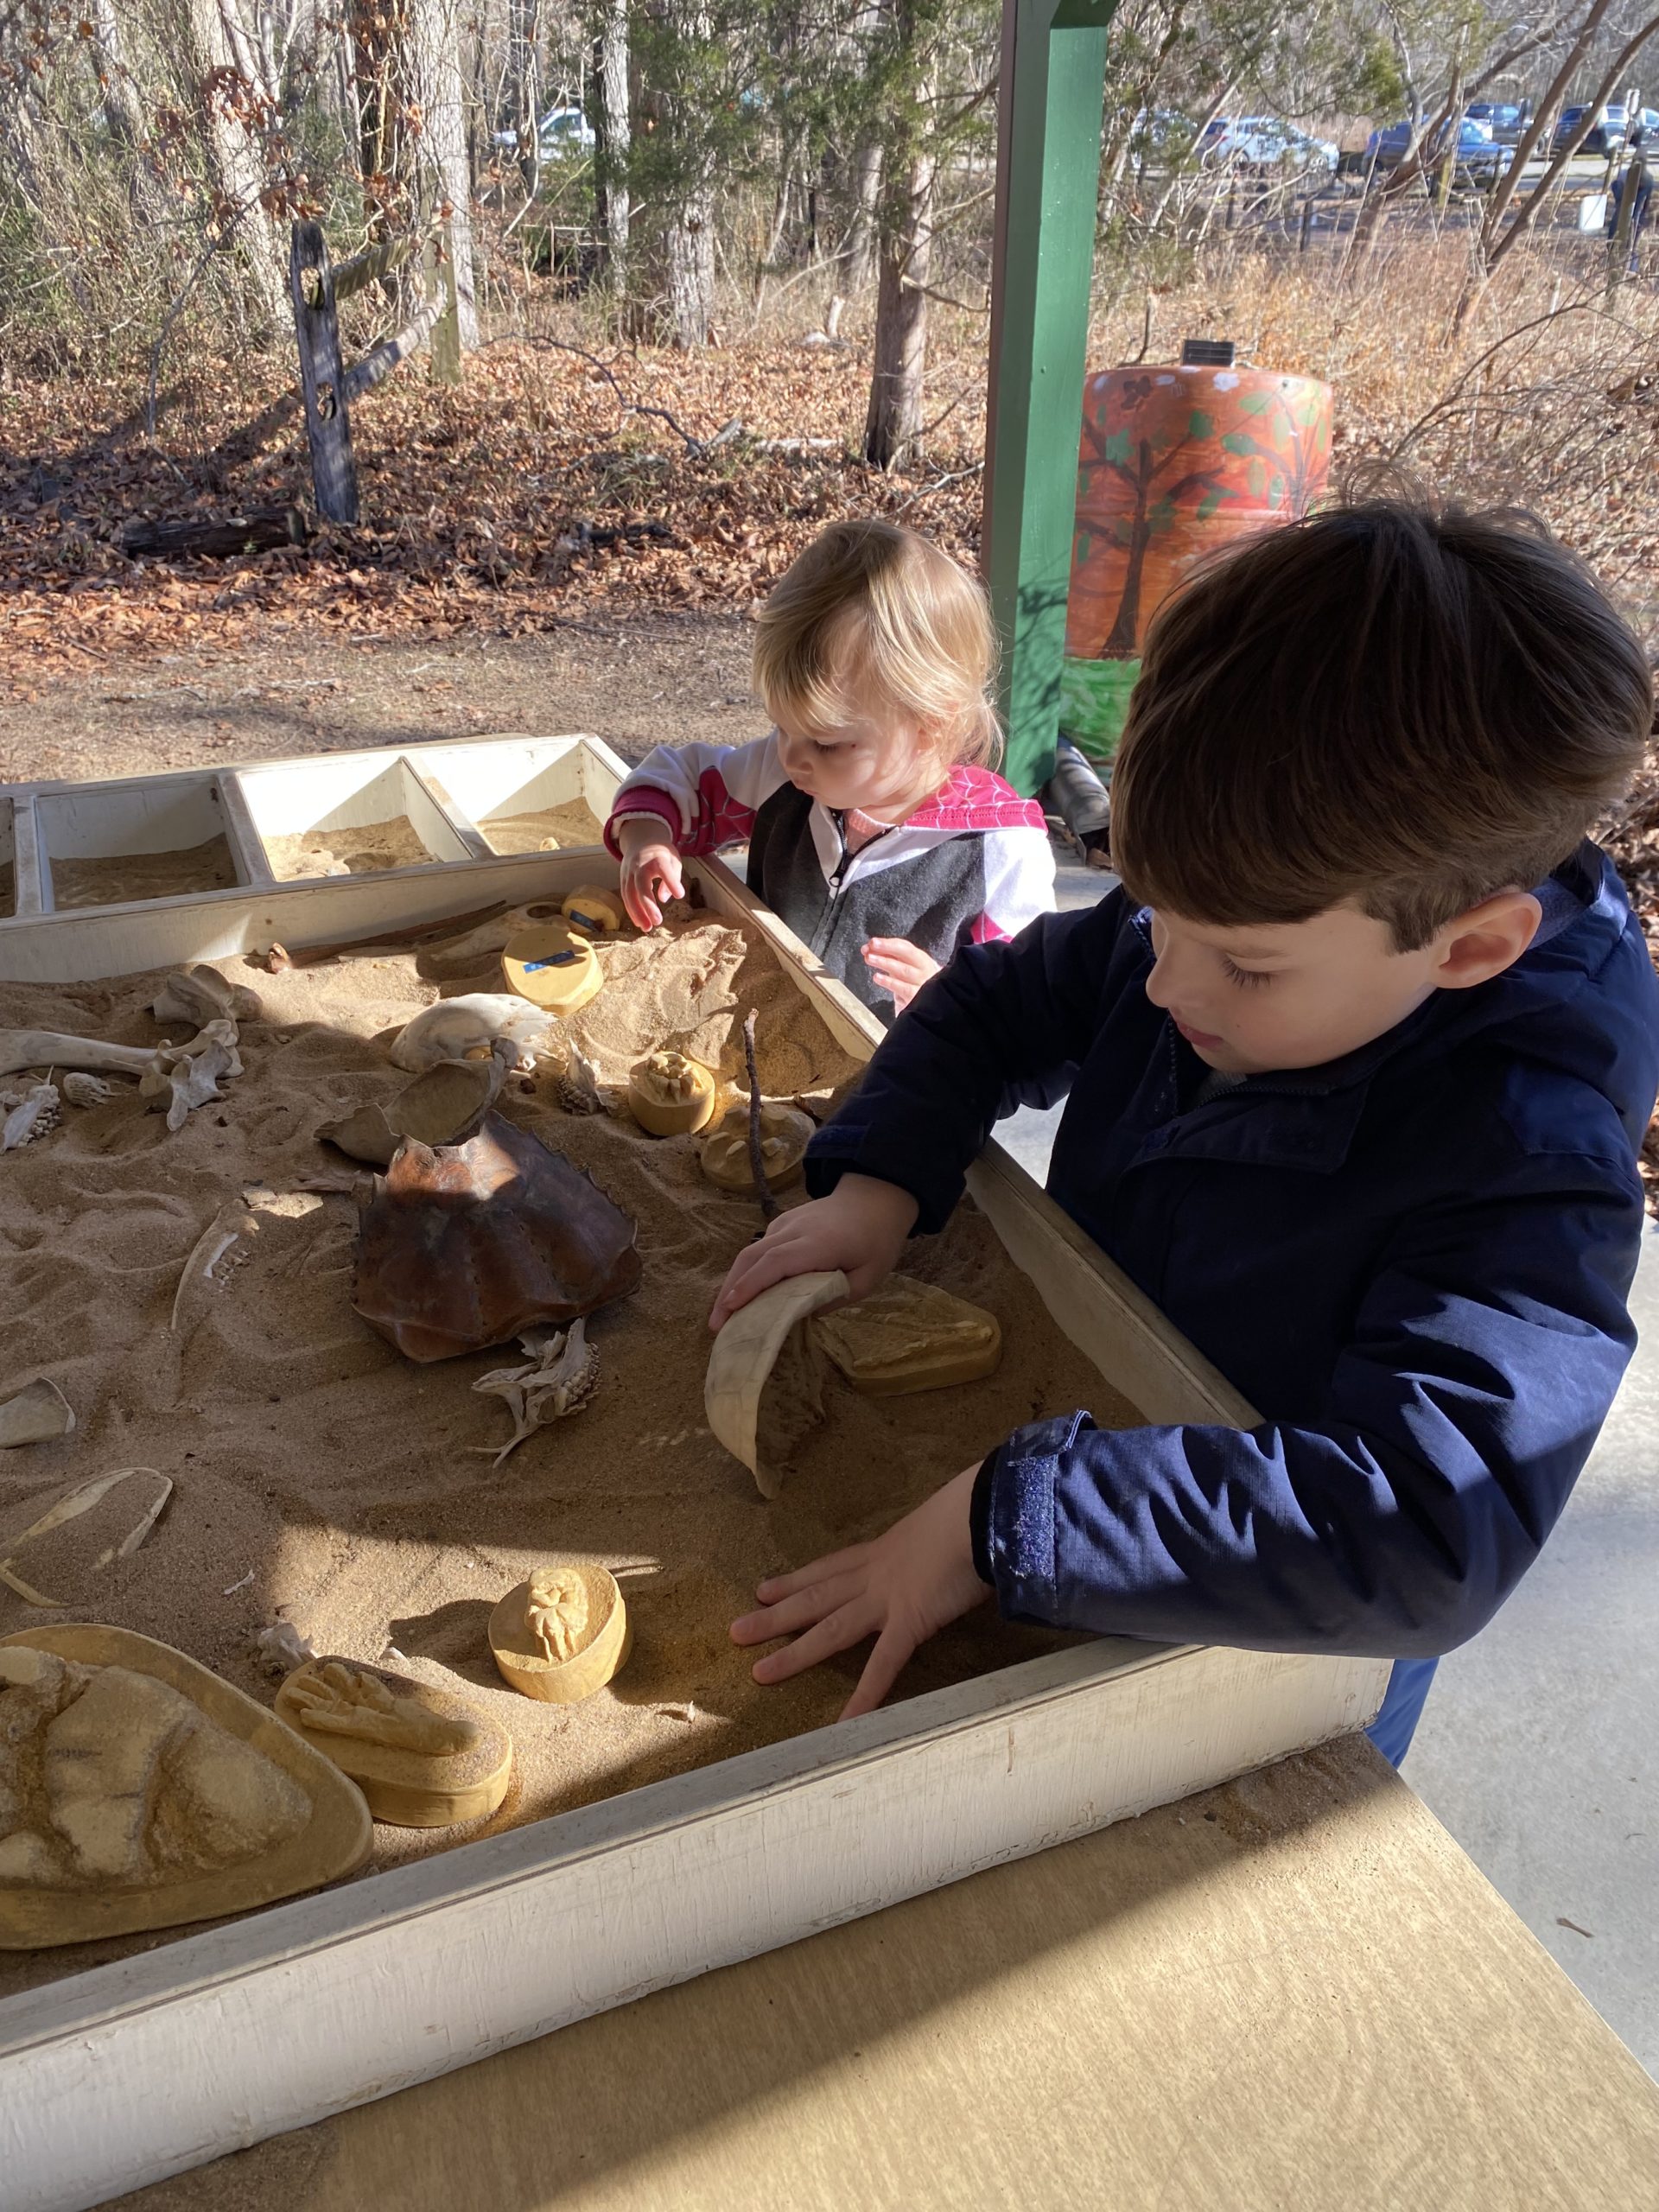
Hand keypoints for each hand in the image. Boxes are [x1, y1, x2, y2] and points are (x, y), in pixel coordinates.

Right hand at [616, 816, 684, 928]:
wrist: (641, 841)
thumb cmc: (661, 854)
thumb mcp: (673, 860)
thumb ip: (672, 878)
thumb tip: (664, 898)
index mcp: (657, 858)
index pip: (663, 869)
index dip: (671, 881)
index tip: (680, 895)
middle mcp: (640, 865)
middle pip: (641, 885)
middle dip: (648, 905)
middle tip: (657, 921)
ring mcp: (629, 872)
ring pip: (630, 894)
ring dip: (637, 912)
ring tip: (647, 928)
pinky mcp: (623, 879)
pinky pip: (626, 897)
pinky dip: (632, 911)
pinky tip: (640, 923)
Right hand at [708, 1173, 917, 1329]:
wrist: (874, 1198)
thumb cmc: (875, 1242)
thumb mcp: (867, 1279)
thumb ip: (835, 1298)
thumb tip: (799, 1314)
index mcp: (820, 1243)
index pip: (778, 1262)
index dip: (753, 1284)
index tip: (732, 1308)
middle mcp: (796, 1229)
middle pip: (753, 1256)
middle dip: (731, 1291)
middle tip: (716, 1324)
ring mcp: (785, 1223)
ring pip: (750, 1252)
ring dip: (732, 1283)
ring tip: (721, 1316)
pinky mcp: (781, 1224)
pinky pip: (758, 1249)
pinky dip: (745, 1273)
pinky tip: (740, 1296)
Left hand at [731, 1465, 989, 1717]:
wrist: (982, 1511)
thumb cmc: (972, 1512)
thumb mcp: (941, 1528)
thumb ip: (935, 1548)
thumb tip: (944, 1556)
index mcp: (882, 1551)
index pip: (828, 1569)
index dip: (794, 1581)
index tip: (764, 1589)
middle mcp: (875, 1575)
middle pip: (814, 1598)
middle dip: (774, 1616)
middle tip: (736, 1631)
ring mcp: (887, 1599)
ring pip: (830, 1629)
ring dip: (794, 1653)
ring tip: (759, 1674)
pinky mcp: (910, 1621)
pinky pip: (883, 1664)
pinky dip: (864, 1695)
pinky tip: (846, 1723)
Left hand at [863, 936, 939, 1011]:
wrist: (927, 1013)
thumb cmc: (912, 987)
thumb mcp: (903, 971)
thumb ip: (888, 959)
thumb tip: (868, 949)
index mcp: (921, 960)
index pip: (905, 947)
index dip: (888, 943)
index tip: (872, 942)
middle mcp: (925, 969)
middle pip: (907, 954)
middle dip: (888, 948)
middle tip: (871, 945)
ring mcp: (923, 984)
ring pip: (904, 970)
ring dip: (885, 962)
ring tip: (870, 958)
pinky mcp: (917, 998)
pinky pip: (903, 988)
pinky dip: (889, 981)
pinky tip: (877, 977)